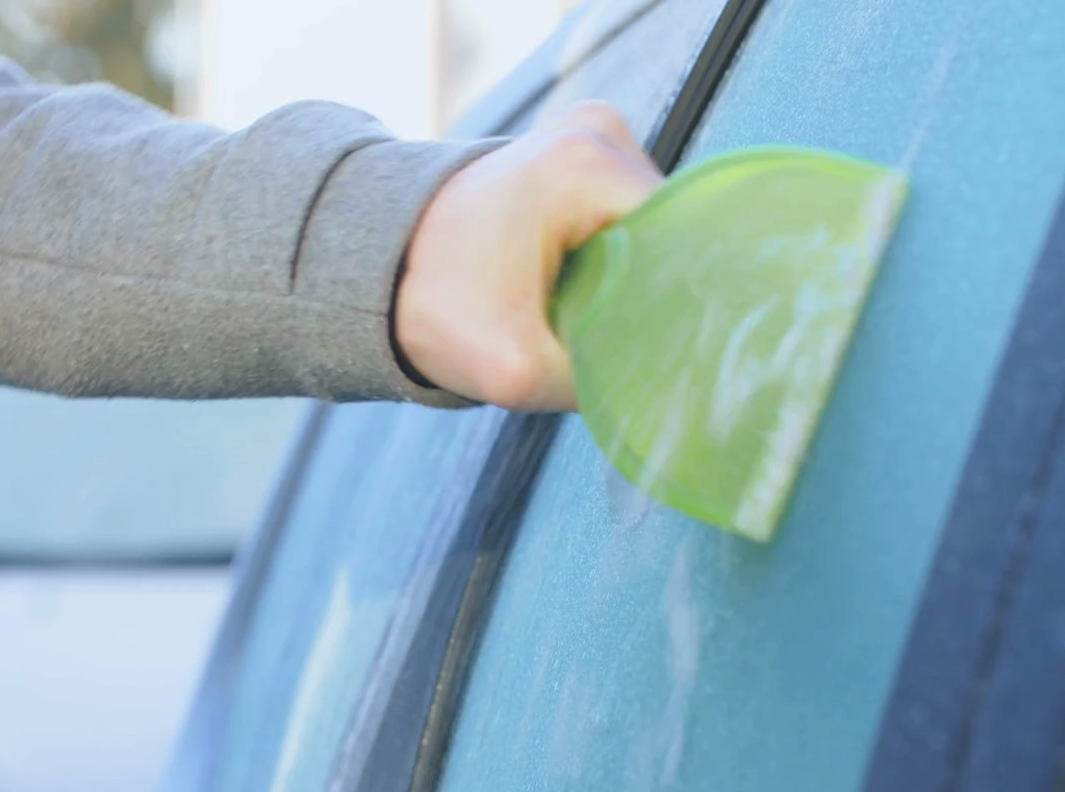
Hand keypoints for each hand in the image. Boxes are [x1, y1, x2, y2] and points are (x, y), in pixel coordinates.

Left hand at [395, 101, 662, 411]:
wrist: (380, 268)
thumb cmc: (438, 310)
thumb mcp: (520, 370)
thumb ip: (604, 380)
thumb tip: (673, 386)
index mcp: (587, 164)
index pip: (684, 242)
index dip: (673, 303)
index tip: (643, 346)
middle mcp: (597, 131)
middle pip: (670, 234)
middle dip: (645, 290)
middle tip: (599, 331)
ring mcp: (591, 133)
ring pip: (651, 229)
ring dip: (628, 276)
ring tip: (578, 306)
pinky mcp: (582, 152)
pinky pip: (627, 217)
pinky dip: (611, 256)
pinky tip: (576, 283)